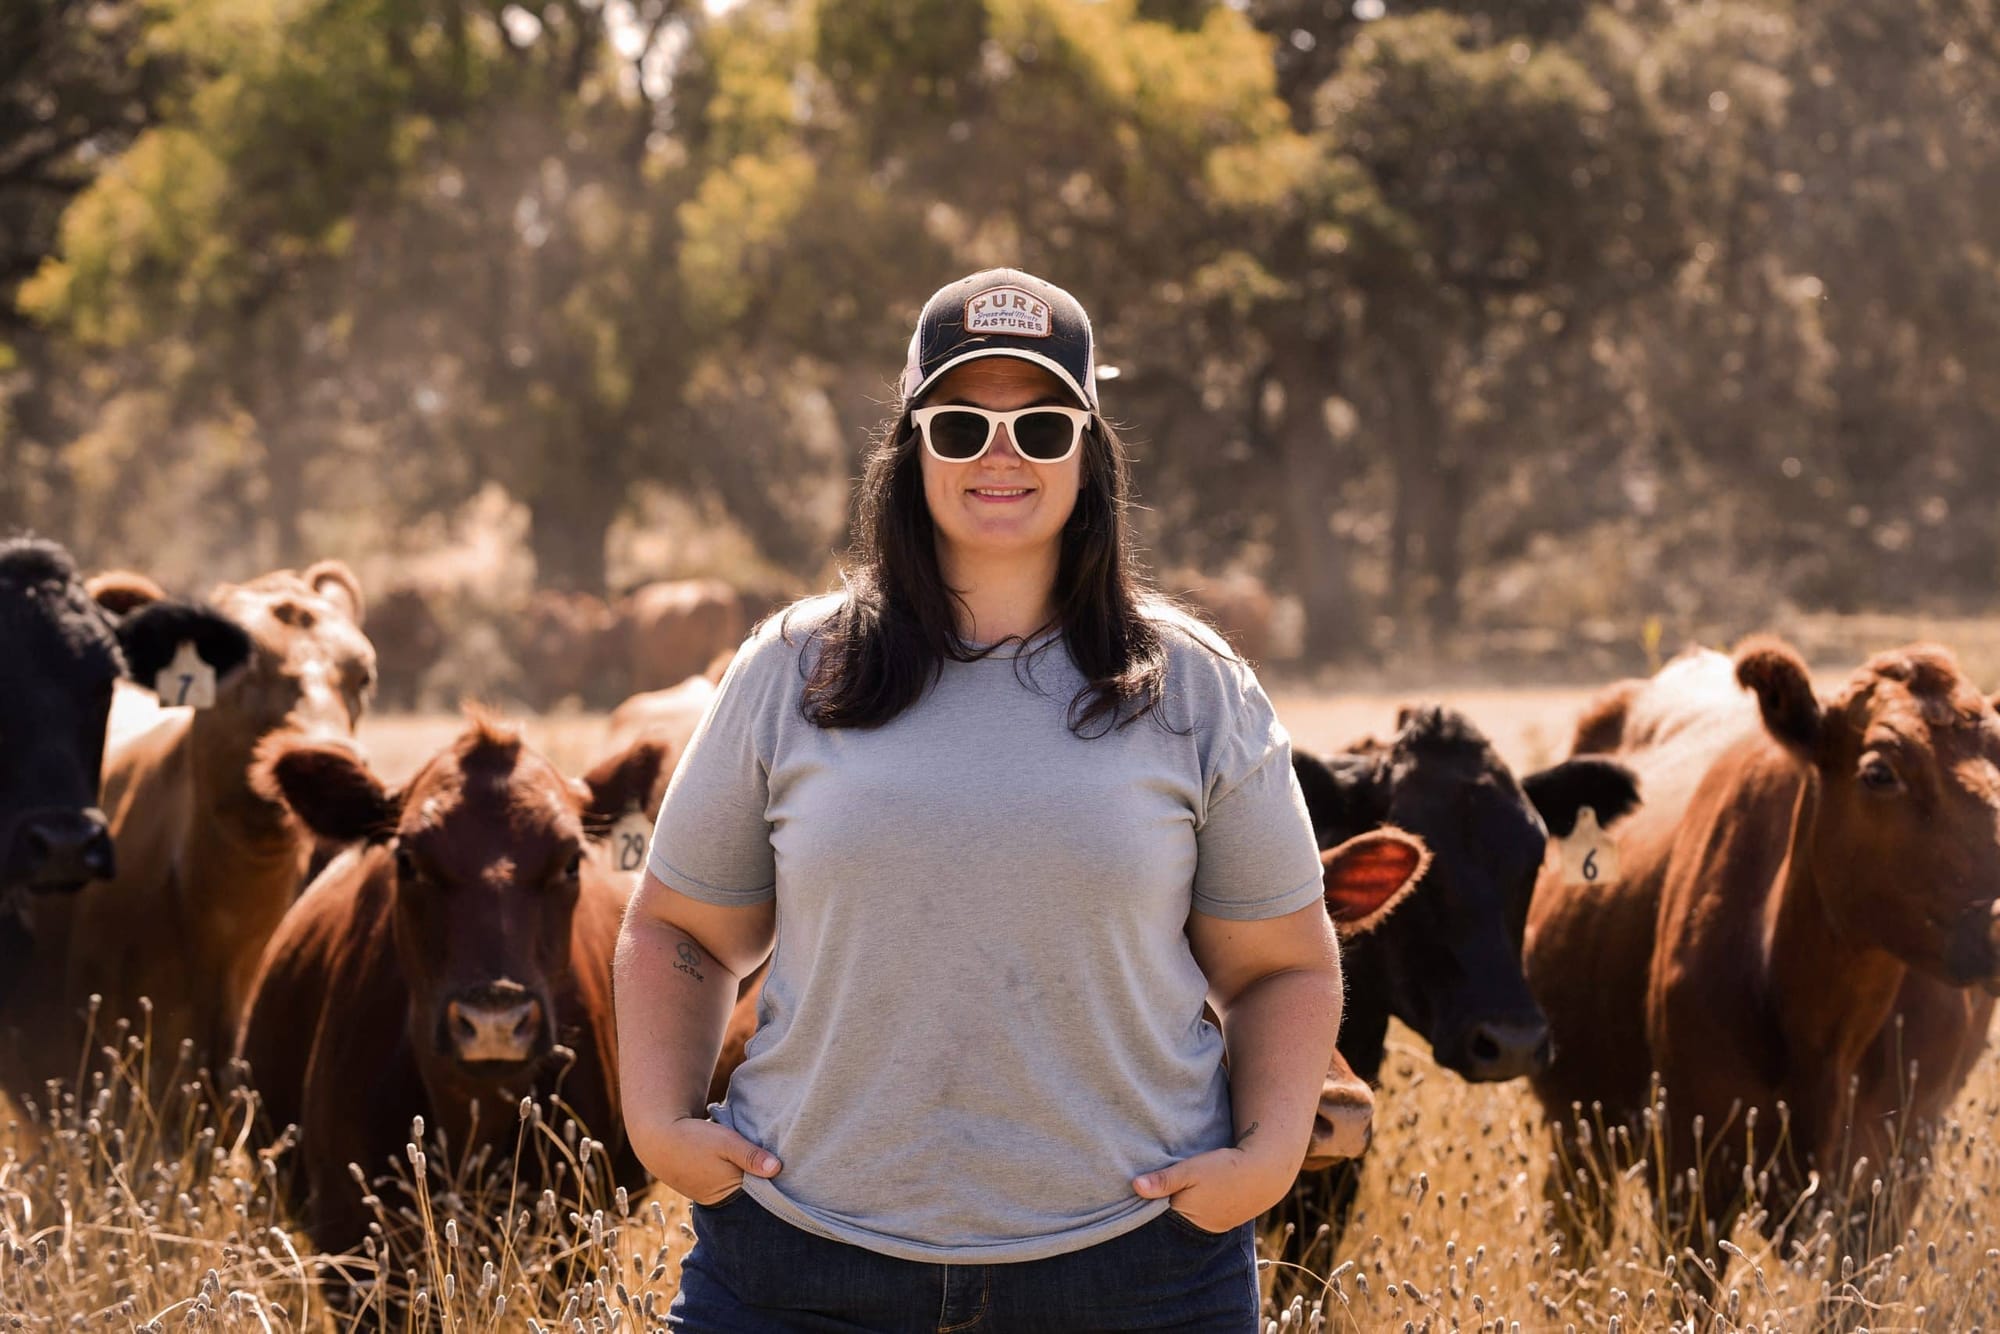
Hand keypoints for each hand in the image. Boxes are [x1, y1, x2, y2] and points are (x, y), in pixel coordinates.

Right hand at [632, 1114, 780, 1206]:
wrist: (657, 1138)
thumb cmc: (693, 1139)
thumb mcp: (726, 1142)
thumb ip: (751, 1156)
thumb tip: (777, 1169)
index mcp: (728, 1192)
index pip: (761, 1193)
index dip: (773, 1182)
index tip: (788, 1170)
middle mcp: (719, 1199)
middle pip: (749, 1191)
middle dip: (761, 1180)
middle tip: (778, 1163)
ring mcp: (709, 1194)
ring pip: (737, 1185)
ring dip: (747, 1174)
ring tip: (760, 1160)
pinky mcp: (702, 1186)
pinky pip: (725, 1182)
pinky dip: (733, 1172)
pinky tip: (738, 1161)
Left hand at [1132, 1144, 1293, 1232]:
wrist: (1265, 1172)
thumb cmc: (1225, 1169)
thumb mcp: (1191, 1170)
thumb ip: (1163, 1180)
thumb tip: (1134, 1186)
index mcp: (1187, 1217)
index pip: (1158, 1214)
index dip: (1150, 1202)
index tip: (1141, 1189)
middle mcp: (1199, 1227)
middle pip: (1173, 1217)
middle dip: (1165, 1206)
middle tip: (1162, 1186)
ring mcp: (1214, 1225)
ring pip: (1190, 1216)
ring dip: (1184, 1205)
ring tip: (1184, 1189)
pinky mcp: (1225, 1220)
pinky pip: (1205, 1216)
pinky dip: (1200, 1206)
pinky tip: (1201, 1194)